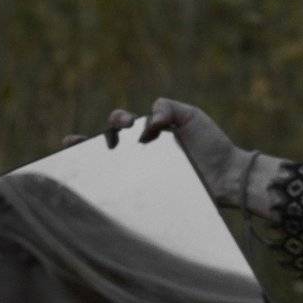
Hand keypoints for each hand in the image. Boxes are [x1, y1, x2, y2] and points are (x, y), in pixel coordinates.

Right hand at [63, 99, 252, 208]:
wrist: (228, 176)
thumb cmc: (212, 145)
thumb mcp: (191, 116)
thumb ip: (168, 107)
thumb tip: (149, 118)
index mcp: (149, 133)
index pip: (121, 124)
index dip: (115, 121)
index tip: (124, 124)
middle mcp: (141, 155)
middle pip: (107, 147)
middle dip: (86, 144)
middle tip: (87, 144)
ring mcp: (143, 175)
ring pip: (108, 171)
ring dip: (88, 166)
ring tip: (74, 164)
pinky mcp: (148, 194)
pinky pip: (125, 192)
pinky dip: (107, 190)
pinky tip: (94, 190)